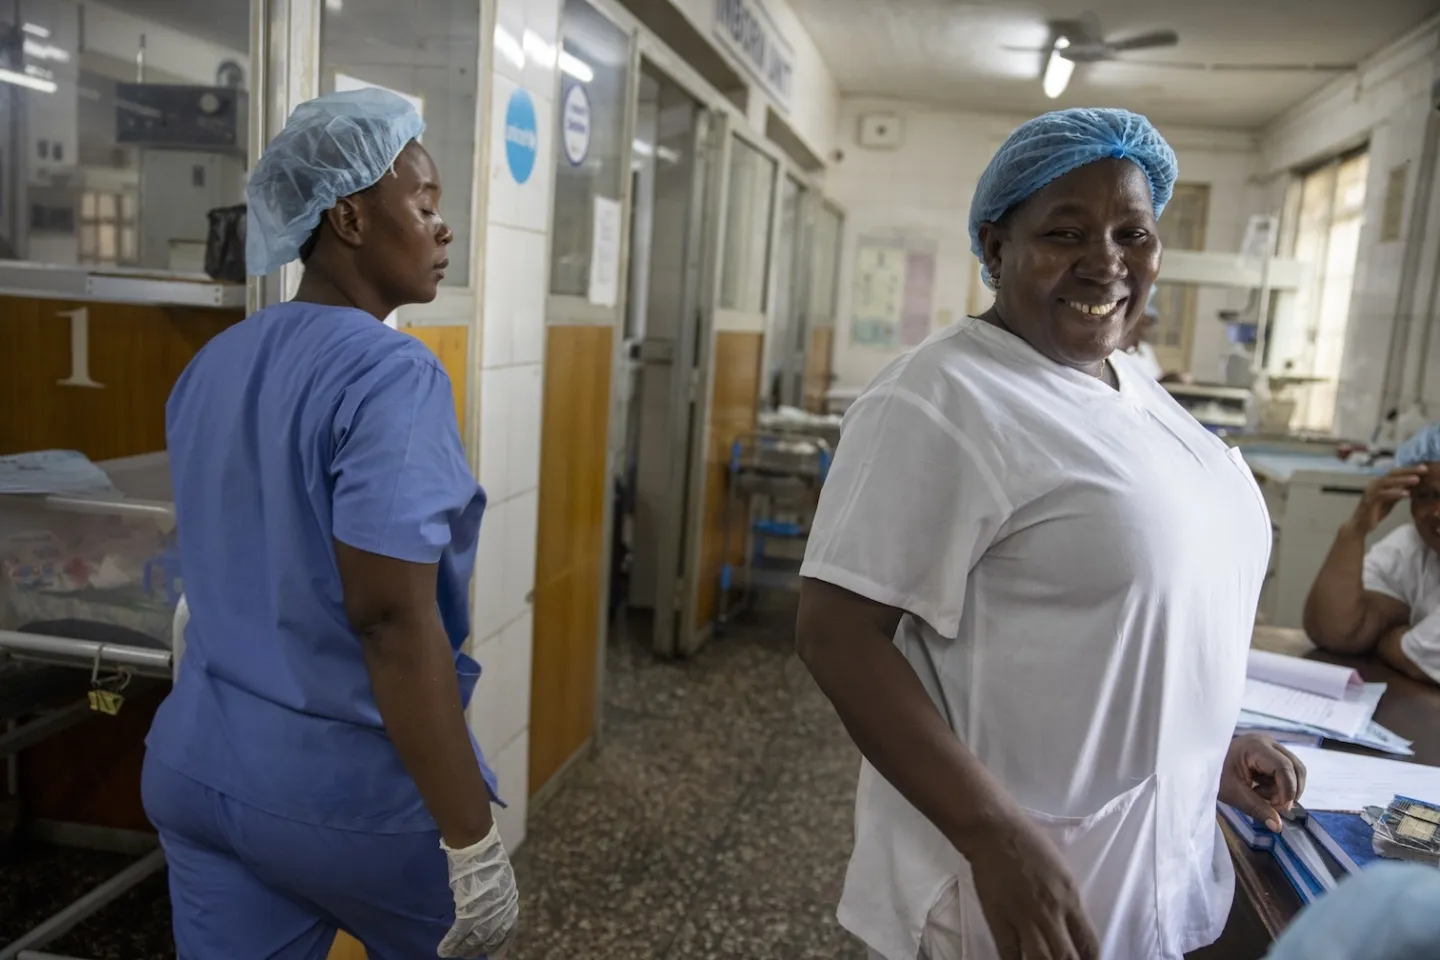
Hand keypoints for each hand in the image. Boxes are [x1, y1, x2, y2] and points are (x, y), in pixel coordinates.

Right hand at [438, 822, 519, 957]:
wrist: (476, 846)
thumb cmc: (486, 856)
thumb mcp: (501, 878)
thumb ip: (498, 895)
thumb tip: (492, 904)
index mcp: (510, 901)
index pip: (509, 930)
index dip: (501, 945)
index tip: (495, 955)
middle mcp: (501, 911)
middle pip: (491, 939)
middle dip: (481, 949)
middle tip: (471, 956)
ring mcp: (485, 912)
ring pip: (474, 940)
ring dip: (463, 950)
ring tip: (454, 954)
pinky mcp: (468, 912)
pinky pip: (459, 935)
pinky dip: (451, 944)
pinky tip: (443, 950)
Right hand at [965, 814, 1100, 959]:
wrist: (995, 831)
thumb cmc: (1031, 843)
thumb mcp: (1063, 871)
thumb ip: (1069, 902)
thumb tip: (1072, 928)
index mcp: (1070, 898)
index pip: (1089, 944)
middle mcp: (1051, 913)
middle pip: (1067, 958)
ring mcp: (1023, 918)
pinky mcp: (998, 919)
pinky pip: (1009, 953)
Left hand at [1219, 734, 1306, 832]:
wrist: (1198, 761)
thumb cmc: (1213, 773)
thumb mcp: (1233, 793)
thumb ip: (1257, 809)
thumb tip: (1278, 826)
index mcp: (1256, 747)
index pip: (1284, 768)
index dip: (1288, 790)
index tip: (1280, 808)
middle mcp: (1267, 743)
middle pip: (1296, 768)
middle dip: (1290, 791)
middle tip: (1274, 806)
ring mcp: (1270, 747)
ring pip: (1294, 771)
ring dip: (1285, 789)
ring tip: (1262, 796)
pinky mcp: (1269, 753)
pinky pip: (1286, 771)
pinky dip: (1280, 785)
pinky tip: (1261, 790)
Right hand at [1351, 467, 1424, 534]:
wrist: (1360, 525)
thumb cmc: (1375, 512)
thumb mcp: (1390, 500)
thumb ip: (1398, 492)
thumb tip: (1412, 485)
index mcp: (1379, 483)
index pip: (1396, 473)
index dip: (1409, 470)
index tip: (1423, 468)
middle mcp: (1374, 484)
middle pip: (1392, 473)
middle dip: (1408, 471)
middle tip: (1423, 470)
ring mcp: (1370, 491)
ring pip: (1387, 482)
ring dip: (1403, 480)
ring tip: (1416, 480)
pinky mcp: (1369, 500)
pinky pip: (1383, 494)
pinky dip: (1395, 493)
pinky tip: (1406, 494)